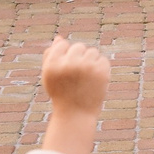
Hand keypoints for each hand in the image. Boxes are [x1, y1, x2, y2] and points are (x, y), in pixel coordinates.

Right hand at [39, 36, 110, 153]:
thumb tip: (59, 38)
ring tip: (85, 80)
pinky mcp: (101, 72)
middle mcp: (68, 64)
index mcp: (52, 65)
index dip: (65, 56)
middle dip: (79, 58)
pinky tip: (94, 81)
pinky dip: (100, 68)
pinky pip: (103, 59)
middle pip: (78, 46)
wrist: (76, 115)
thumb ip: (51, 56)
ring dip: (90, 62)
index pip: (62, 45)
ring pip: (92, 51)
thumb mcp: (50, 77)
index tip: (66, 70)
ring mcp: (86, 67)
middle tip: (76, 77)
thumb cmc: (61, 95)